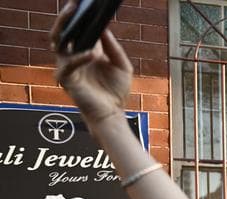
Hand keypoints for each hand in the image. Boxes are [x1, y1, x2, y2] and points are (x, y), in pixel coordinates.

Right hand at [50, 5, 131, 124]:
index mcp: (85, 51)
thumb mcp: (121, 65)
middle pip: (62, 31)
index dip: (79, 16)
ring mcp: (67, 66)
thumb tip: (104, 28)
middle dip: (66, 16)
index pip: (77, 29)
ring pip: (58, 42)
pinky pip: (69, 65)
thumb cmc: (115, 90)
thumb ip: (113, 47)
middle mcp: (73, 56)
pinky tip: (92, 54)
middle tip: (73, 4)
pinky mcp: (65, 79)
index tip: (82, 3)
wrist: (113, 113)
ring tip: (73, 15)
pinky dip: (80, 58)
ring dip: (65, 27)